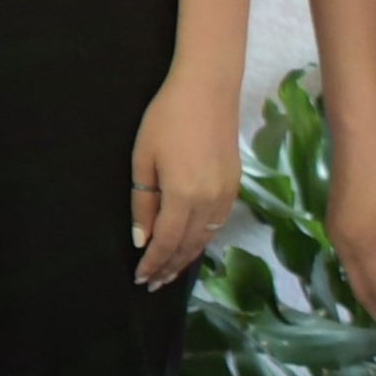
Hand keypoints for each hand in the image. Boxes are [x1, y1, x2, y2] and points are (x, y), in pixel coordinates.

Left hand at [126, 66, 243, 288]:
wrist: (208, 91)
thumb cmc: (166, 119)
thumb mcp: (143, 159)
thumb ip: (143, 202)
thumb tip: (142, 238)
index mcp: (184, 196)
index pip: (167, 242)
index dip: (153, 263)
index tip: (141, 278)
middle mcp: (209, 202)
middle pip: (188, 246)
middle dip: (169, 267)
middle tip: (153, 284)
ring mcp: (226, 196)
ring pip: (205, 239)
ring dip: (186, 258)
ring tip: (169, 273)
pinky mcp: (234, 187)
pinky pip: (217, 225)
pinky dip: (202, 241)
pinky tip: (191, 246)